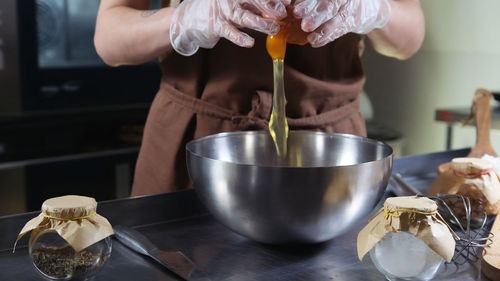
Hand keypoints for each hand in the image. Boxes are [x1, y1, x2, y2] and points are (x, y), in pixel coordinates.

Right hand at [170, 0, 289, 55]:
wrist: (189, 19)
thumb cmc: (219, 11)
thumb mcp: (238, 5)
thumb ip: (256, 7)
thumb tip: (280, 10)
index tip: (288, 1)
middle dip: (269, 5)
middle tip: (283, 13)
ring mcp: (221, 10)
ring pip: (243, 16)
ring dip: (260, 23)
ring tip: (274, 28)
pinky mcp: (214, 25)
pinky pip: (228, 32)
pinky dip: (239, 37)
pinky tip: (250, 42)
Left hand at [293, 0, 390, 46]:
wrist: (364, 5)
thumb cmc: (336, 1)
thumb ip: (312, 3)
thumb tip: (292, 7)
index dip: (308, 3)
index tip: (296, 10)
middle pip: (329, 7)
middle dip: (315, 16)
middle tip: (305, 25)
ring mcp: (349, 10)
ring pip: (336, 20)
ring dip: (322, 31)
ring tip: (311, 39)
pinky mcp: (352, 22)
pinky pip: (339, 31)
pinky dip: (327, 37)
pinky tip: (315, 43)